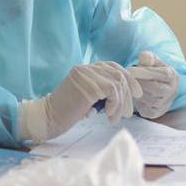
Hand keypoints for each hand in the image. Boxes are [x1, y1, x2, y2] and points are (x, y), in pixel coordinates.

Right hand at [19, 62, 141, 142]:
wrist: (48, 118)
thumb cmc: (67, 111)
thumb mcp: (87, 96)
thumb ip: (101, 90)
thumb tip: (125, 93)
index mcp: (86, 69)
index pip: (114, 67)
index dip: (129, 79)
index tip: (137, 94)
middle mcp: (86, 68)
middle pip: (119, 74)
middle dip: (128, 94)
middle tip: (129, 113)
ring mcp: (86, 75)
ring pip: (118, 83)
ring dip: (121, 104)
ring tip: (115, 118)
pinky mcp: (88, 86)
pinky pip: (112, 92)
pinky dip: (115, 105)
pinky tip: (109, 116)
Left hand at [128, 51, 179, 118]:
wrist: (154, 88)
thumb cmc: (151, 71)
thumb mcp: (151, 61)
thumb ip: (148, 57)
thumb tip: (145, 58)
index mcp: (172, 76)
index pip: (161, 75)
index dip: (144, 73)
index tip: (130, 70)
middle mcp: (172, 92)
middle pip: (154, 88)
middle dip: (138, 83)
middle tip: (126, 78)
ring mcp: (164, 104)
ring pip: (147, 98)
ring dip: (135, 91)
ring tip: (129, 84)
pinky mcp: (154, 113)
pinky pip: (142, 107)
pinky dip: (135, 101)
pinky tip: (132, 94)